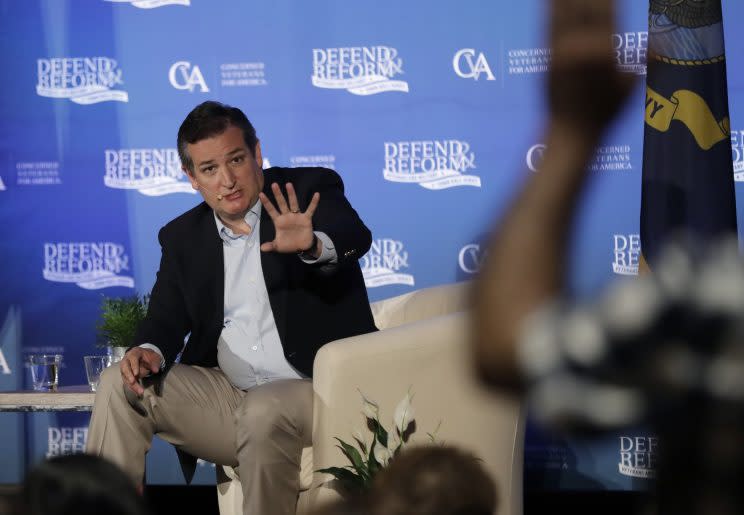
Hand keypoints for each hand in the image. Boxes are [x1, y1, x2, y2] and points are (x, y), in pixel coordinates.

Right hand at [120, 347, 160, 395]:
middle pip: (125, 368)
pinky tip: (137, 393)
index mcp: (134, 353)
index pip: (132, 359)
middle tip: (133, 382)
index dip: (134, 366)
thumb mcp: (154, 357)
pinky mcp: (126, 376)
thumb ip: (155, 363)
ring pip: (125, 377)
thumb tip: (156, 371)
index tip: (136, 374)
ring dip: (132, 385)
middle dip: (128, 376)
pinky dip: (132, 388)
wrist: (145, 356)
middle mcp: (127, 360)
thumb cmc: (149, 356)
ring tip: (140, 391)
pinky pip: (127, 382)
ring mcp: (125, 368)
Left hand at [259, 182, 320, 253]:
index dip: (267, 203)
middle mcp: (287, 216)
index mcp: (279, 221)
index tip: (261, 194)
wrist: (302, 247)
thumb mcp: (278, 246)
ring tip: (288, 184)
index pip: (271, 210)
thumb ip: (271, 246)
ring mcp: (297, 216)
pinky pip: (310, 209)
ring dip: (291, 194)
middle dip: (278, 195)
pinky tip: (316, 194)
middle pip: (281, 203)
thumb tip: (262, 248)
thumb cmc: (288, 244)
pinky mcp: (306, 219)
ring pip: (293, 203)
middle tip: (274, 185)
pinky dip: (313, 203)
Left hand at [548, 0, 634, 134]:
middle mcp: (583, 45)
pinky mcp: (548, 55)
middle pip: (586, 3)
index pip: (607, 8)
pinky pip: (549, 24)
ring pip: (565, 9)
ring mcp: (562, 49)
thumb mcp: (628, 88)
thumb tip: (663, 46)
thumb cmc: (604, 114)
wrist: (570, 133)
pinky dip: (551, 6)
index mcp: (606, 49)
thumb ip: (644, 62)